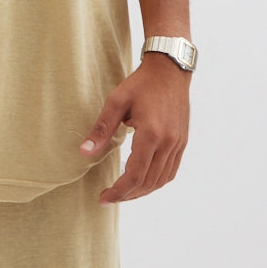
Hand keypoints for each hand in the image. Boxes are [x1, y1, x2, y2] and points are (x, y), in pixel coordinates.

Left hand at [78, 52, 190, 203]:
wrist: (169, 70)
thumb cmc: (141, 84)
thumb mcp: (116, 102)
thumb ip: (101, 129)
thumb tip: (84, 153)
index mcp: (151, 133)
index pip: (135, 175)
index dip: (118, 192)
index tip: (103, 198)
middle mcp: (168, 142)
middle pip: (148, 182)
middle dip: (127, 195)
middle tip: (109, 197)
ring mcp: (178, 143)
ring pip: (160, 180)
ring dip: (141, 191)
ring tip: (123, 192)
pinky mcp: (182, 142)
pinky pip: (170, 171)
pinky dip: (155, 182)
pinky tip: (142, 182)